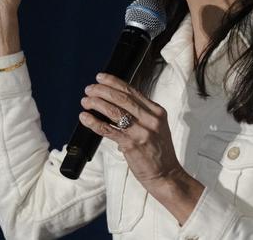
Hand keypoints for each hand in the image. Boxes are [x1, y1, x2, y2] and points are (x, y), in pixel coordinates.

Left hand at [79, 73, 203, 223]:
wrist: (167, 174)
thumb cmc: (159, 152)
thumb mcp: (156, 127)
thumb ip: (141, 115)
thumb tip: (115, 105)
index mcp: (157, 111)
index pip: (132, 91)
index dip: (114, 82)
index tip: (101, 77)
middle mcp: (151, 119)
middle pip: (122, 98)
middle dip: (102, 91)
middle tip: (89, 88)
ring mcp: (142, 131)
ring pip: (114, 112)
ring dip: (97, 104)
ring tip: (85, 101)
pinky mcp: (132, 145)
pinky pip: (109, 130)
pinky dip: (94, 122)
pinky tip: (85, 118)